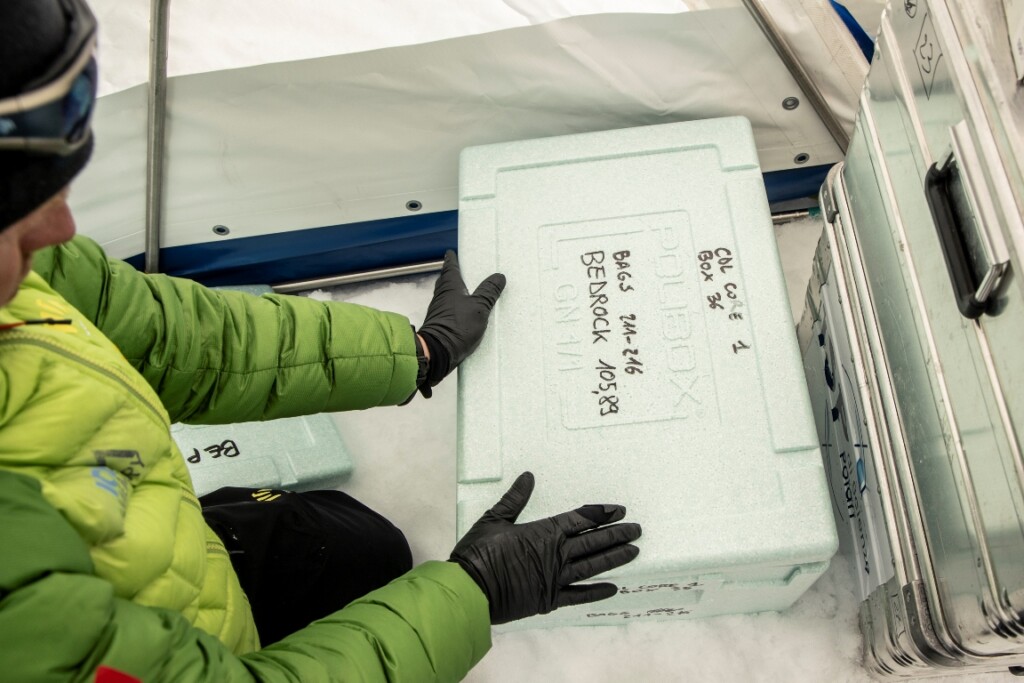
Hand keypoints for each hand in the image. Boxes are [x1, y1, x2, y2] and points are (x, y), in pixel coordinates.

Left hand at [416, 250, 504, 396]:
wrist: (438, 353)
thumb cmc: (457, 327)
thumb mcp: (479, 307)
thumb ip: (489, 292)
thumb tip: (499, 277)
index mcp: (450, 286)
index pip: (450, 267)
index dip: (452, 259)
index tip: (451, 252)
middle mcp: (442, 296)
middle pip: (446, 281)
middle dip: (452, 274)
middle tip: (460, 269)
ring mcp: (440, 311)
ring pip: (448, 295)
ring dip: (455, 291)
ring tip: (467, 290)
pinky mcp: (442, 324)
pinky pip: (450, 310)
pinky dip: (457, 307)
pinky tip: (465, 312)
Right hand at [450, 472, 641, 624]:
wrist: (471, 590)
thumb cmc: (478, 552)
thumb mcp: (495, 519)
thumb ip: (515, 498)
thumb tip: (528, 477)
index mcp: (544, 532)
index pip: (581, 519)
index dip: (602, 514)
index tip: (620, 510)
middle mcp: (556, 554)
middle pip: (594, 541)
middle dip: (617, 534)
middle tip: (637, 529)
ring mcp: (556, 578)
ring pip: (593, 566)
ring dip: (615, 558)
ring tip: (634, 551)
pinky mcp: (550, 600)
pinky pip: (580, 596)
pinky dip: (597, 592)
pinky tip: (613, 588)